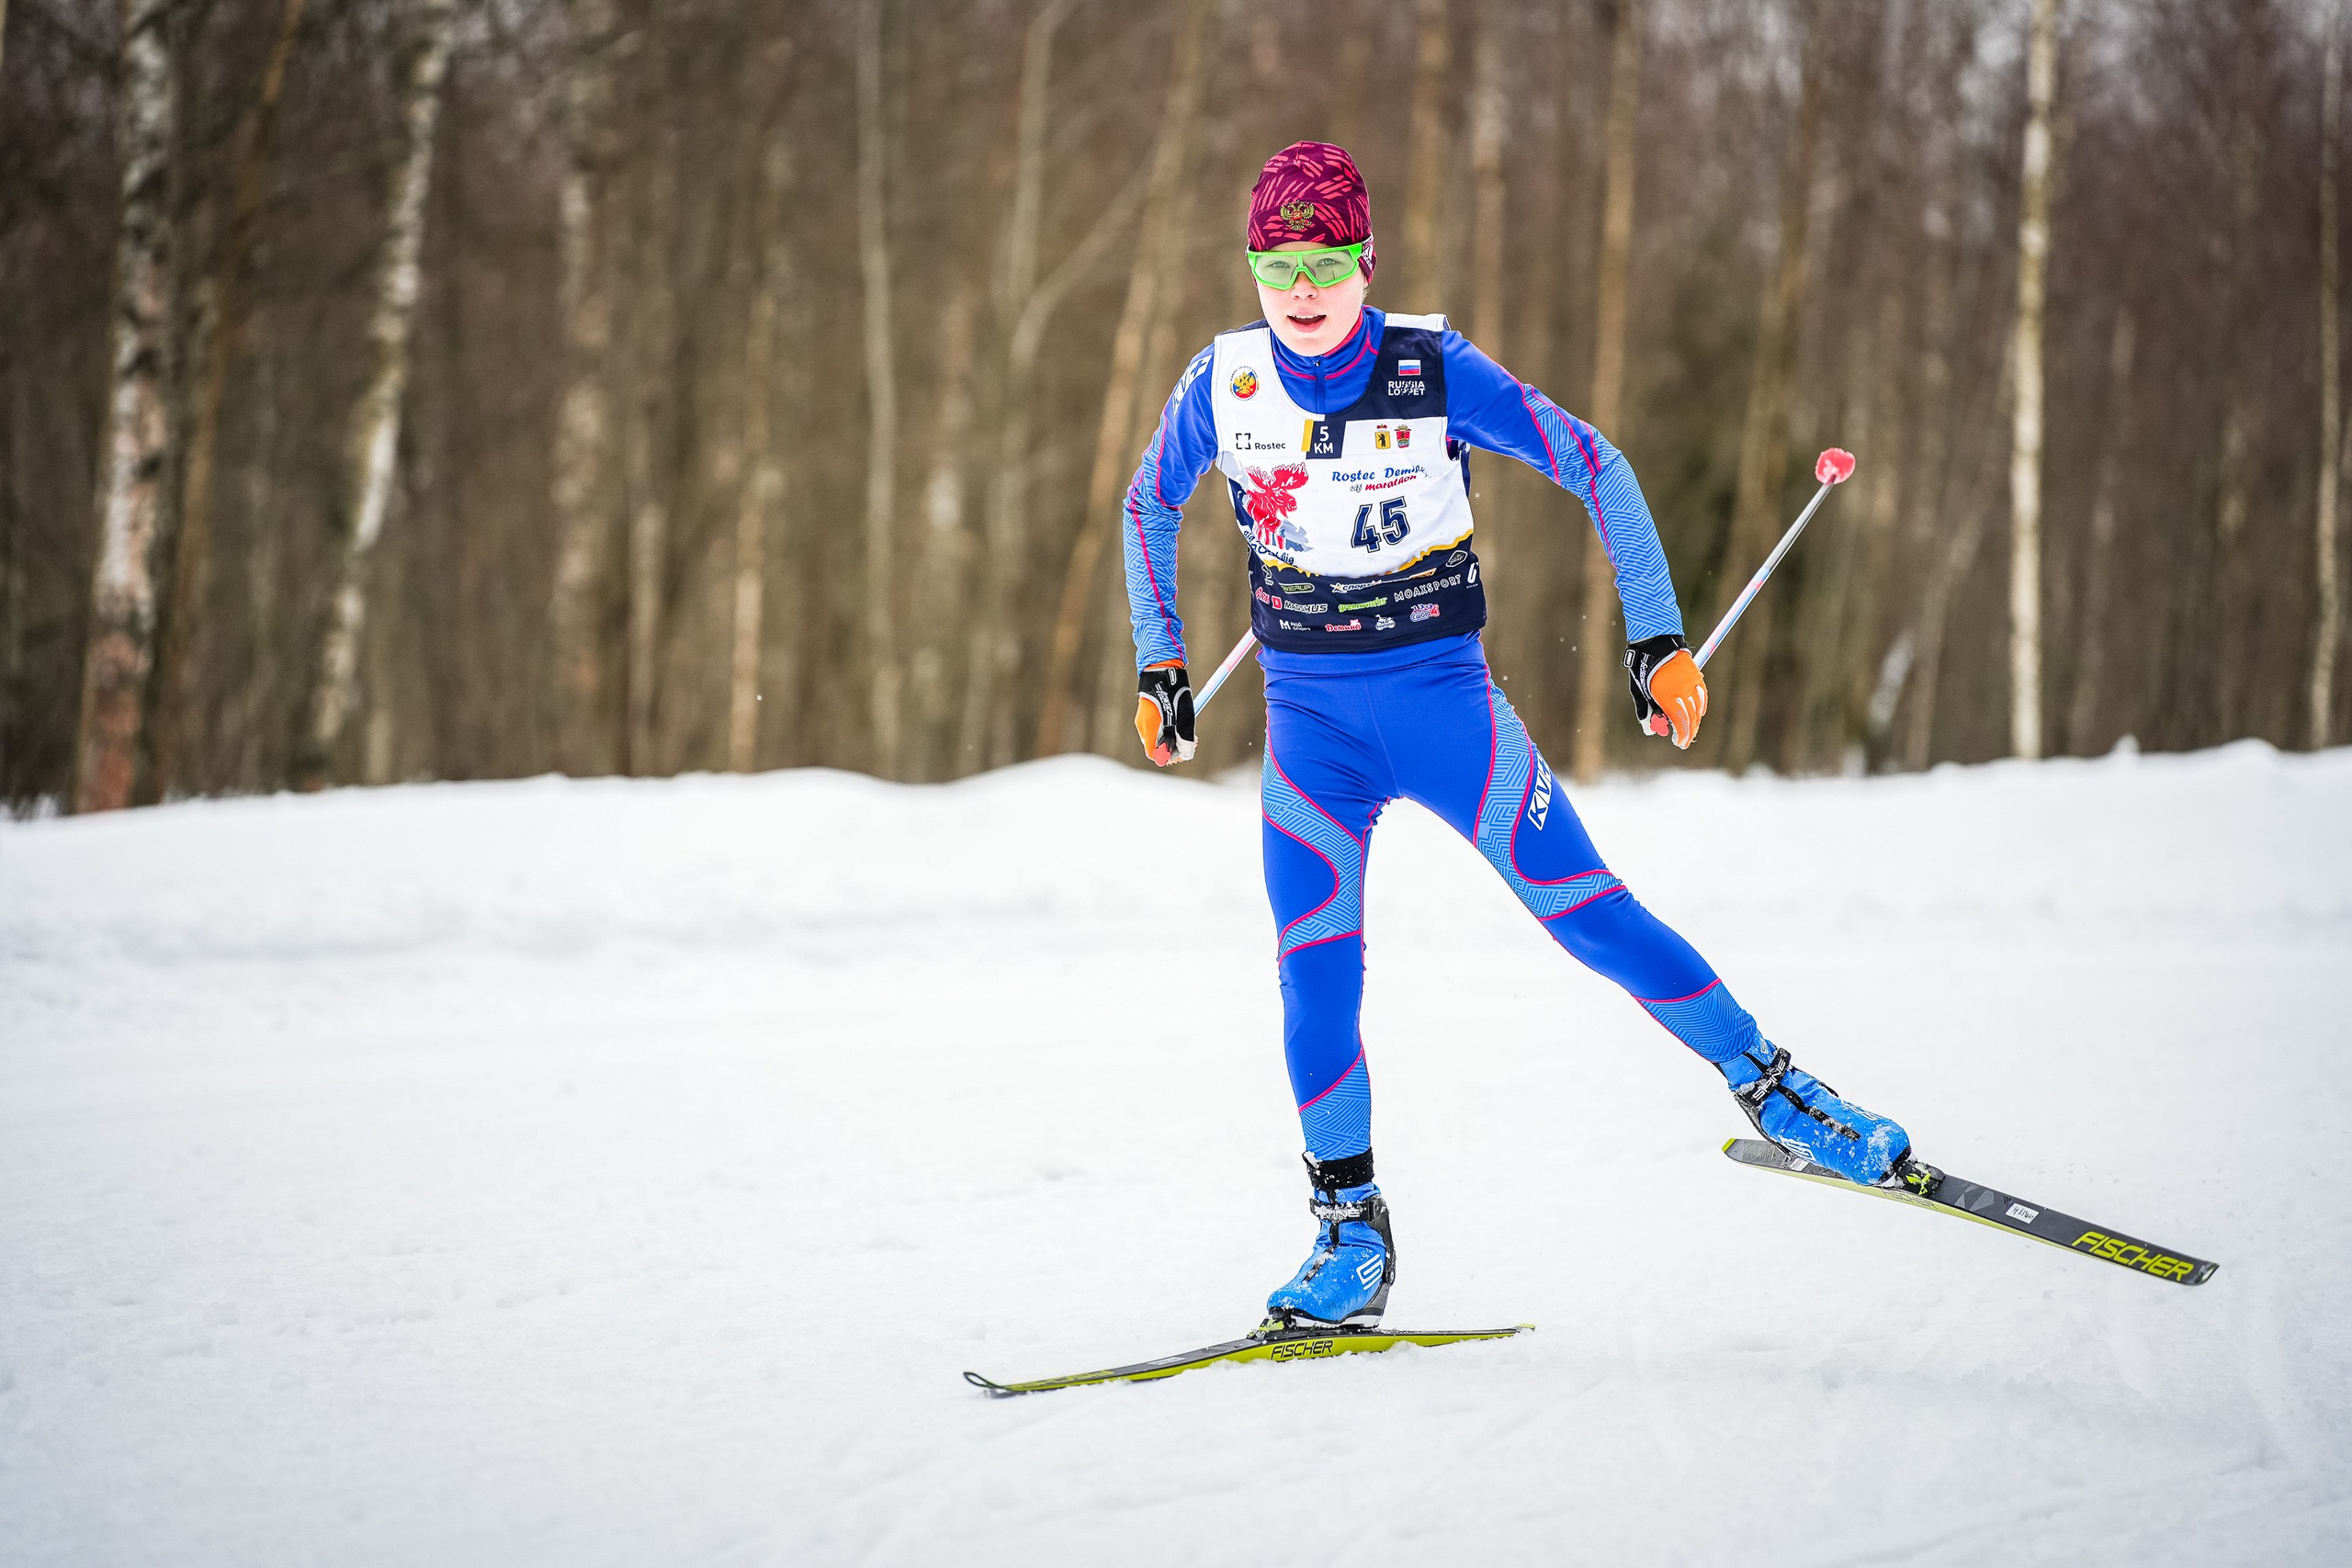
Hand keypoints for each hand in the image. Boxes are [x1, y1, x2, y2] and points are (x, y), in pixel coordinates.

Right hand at [1134, 661, 1196, 766]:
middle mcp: (1143, 725)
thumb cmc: (1174, 689)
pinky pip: (1158, 727)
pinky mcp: (1147, 712)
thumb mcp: (1184, 715)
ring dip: (1173, 737)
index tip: (1183, 750)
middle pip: (1157, 747)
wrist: (1161, 666)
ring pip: (1159, 737)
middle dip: (1174, 747)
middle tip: (1192, 740)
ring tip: (1189, 729)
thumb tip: (1187, 754)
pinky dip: (1169, 728)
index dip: (1169, 756)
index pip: (1154, 754)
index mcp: (1148, 727)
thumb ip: (1184, 736)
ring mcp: (1143, 718)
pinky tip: (1180, 719)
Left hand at [1626, 634, 1706, 749]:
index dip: (1681, 735)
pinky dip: (1701, 707)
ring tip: (1691, 730)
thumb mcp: (1639, 690)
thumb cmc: (1644, 667)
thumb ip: (1645, 711)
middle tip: (1685, 742)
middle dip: (1689, 732)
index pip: (1679, 722)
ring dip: (1695, 722)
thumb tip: (1651, 730)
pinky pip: (1702, 696)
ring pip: (1697, 708)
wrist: (1657, 642)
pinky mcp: (1696, 676)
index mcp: (1667, 696)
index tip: (1680, 743)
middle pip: (1690, 718)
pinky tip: (1699, 714)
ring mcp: (1691, 683)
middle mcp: (1682, 691)